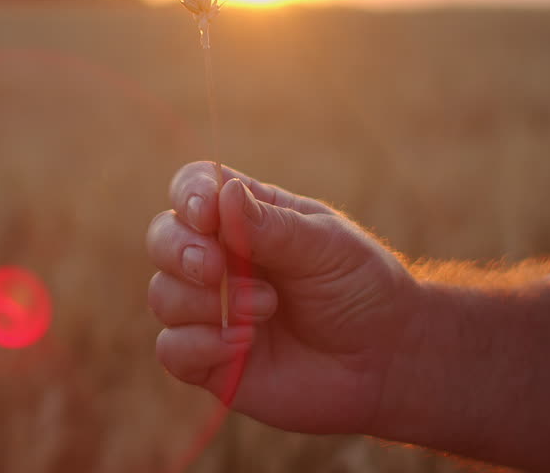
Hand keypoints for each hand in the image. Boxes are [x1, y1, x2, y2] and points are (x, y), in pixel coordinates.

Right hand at [146, 162, 418, 434]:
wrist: (387, 360)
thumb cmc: (360, 289)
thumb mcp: (325, 246)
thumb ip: (271, 225)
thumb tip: (222, 193)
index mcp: (245, 217)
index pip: (193, 188)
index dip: (189, 196)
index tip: (206, 214)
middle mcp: (219, 259)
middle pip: (163, 237)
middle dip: (180, 250)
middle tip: (216, 269)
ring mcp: (210, 310)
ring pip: (162, 295)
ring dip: (206, 302)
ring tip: (266, 309)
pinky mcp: (209, 360)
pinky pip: (170, 349)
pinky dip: (199, 344)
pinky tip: (244, 345)